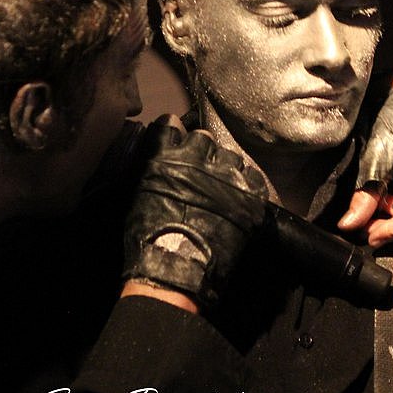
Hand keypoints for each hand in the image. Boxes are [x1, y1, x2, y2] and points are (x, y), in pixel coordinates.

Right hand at [123, 117, 267, 310]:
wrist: (176, 266)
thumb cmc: (148, 237)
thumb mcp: (138, 196)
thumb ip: (152, 171)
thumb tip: (159, 163)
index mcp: (165, 156)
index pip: (170, 126)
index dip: (173, 134)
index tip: (175, 140)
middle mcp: (197, 158)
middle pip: (204, 138)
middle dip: (201, 152)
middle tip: (199, 171)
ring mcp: (226, 175)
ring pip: (231, 157)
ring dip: (225, 169)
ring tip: (221, 188)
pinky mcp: (249, 196)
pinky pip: (253, 178)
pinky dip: (247, 186)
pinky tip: (239, 197)